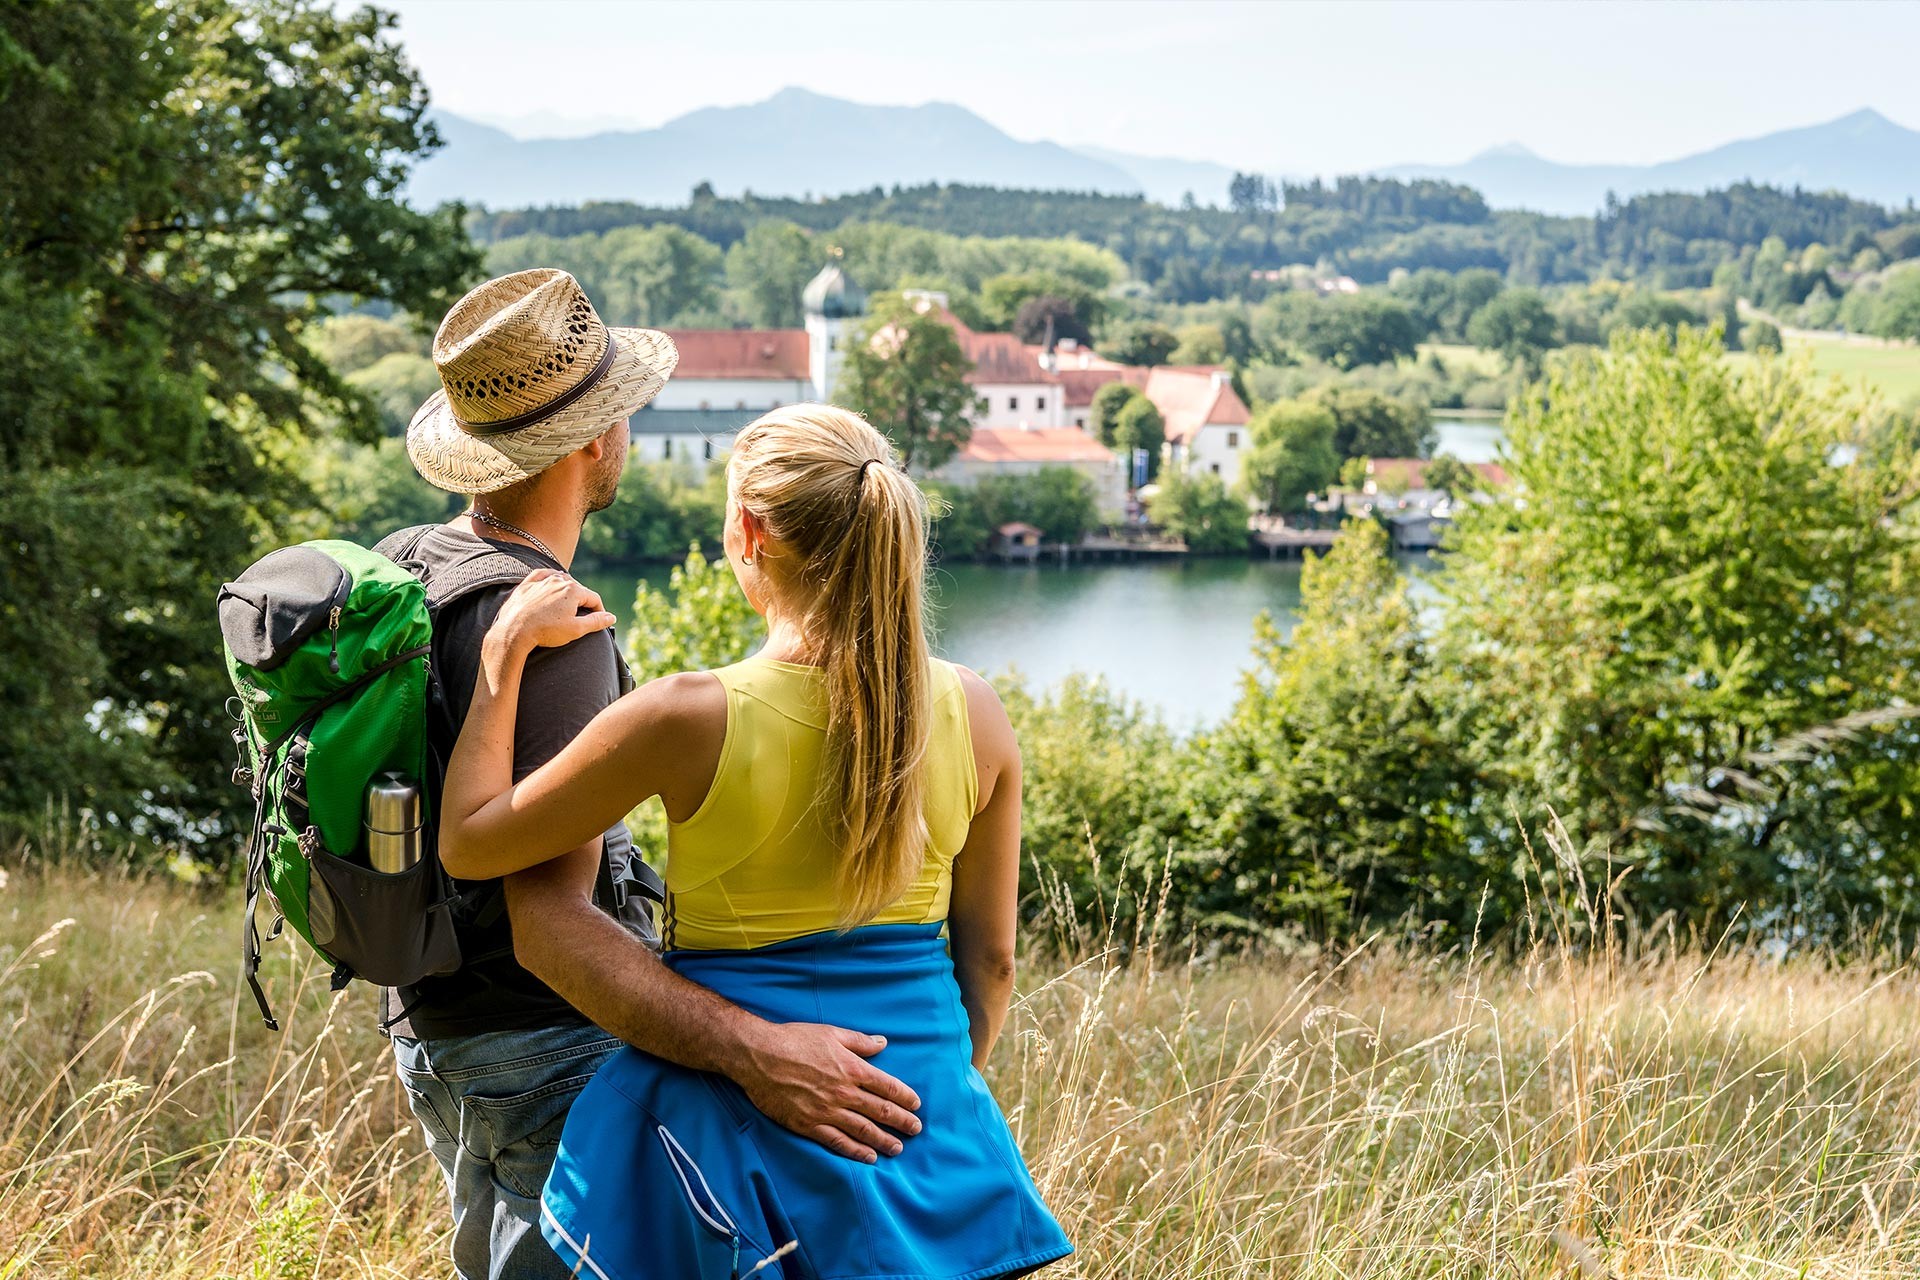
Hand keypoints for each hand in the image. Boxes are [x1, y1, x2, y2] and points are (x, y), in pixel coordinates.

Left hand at [492, 568, 613, 653]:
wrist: (514, 631)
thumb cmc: (546, 631)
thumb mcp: (576, 629)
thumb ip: (596, 621)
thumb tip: (611, 617)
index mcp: (574, 590)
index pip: (594, 598)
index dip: (599, 611)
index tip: (599, 621)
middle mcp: (559, 580)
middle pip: (578, 589)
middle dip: (583, 602)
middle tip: (581, 617)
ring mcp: (542, 580)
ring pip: (561, 581)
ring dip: (567, 591)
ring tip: (566, 606)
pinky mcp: (527, 584)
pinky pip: (542, 576)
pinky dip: (549, 581)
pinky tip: (550, 587)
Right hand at [732, 1021, 923, 1163]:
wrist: (759, 1056)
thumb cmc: (794, 1040)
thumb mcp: (831, 1033)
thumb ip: (860, 1041)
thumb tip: (883, 1043)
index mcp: (852, 1068)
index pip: (888, 1087)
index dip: (905, 1097)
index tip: (916, 1105)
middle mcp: (844, 1093)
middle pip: (881, 1111)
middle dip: (902, 1122)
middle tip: (915, 1129)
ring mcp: (827, 1111)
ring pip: (864, 1130)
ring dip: (884, 1140)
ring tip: (898, 1148)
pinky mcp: (809, 1125)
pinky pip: (838, 1142)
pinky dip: (856, 1152)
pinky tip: (869, 1158)